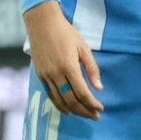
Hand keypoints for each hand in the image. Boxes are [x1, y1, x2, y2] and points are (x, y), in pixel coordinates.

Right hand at [24, 0, 103, 117]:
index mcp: (69, 66)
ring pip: (59, 101)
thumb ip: (92, 68)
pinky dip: (59, 105)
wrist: (42, 24)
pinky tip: (67, 110)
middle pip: (71, 100)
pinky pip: (50, 95)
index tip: (100, 109)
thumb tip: (99, 88)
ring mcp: (46, 76)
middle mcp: (56, 74)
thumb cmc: (66, 33)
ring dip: (73, 111)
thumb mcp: (83, 47)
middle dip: (84, 111)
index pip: (82, 92)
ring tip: (83, 114)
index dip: (92, 103)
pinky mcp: (40, 75)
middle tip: (95, 116)